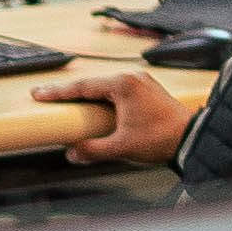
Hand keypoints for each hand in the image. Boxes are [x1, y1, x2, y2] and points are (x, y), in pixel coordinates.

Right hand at [36, 68, 196, 165]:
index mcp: (123, 85)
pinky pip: (118, 92)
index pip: (82, 87)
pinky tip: (95, 108)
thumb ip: (93, 150)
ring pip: (105, 88)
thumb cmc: (163, 139)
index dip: (58, 92)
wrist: (192, 139)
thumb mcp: (122, 147)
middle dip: (69, 93)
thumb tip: (72, 153)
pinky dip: (103, 99)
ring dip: (87, 96)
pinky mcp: (148, 91)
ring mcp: (141, 83)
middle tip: (47, 97)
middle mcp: (132, 78)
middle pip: (92, 84)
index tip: (39, 93)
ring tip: (68, 104)